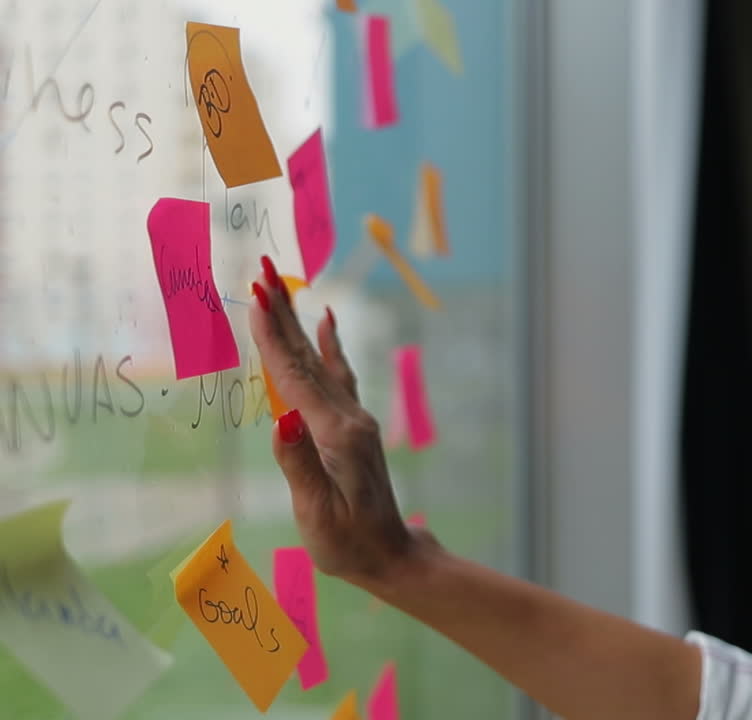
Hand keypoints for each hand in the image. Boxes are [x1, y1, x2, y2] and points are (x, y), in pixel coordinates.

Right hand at [248, 255, 430, 584]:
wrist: (392, 556)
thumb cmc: (349, 544)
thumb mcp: (318, 512)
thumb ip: (299, 463)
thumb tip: (281, 418)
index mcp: (335, 433)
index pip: (295, 376)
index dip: (272, 335)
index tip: (256, 295)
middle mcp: (348, 417)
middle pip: (307, 357)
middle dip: (282, 313)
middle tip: (262, 268)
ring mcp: (354, 420)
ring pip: (321, 360)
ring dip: (298, 322)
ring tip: (283, 286)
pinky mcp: (354, 427)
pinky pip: (338, 375)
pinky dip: (329, 346)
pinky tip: (327, 323)